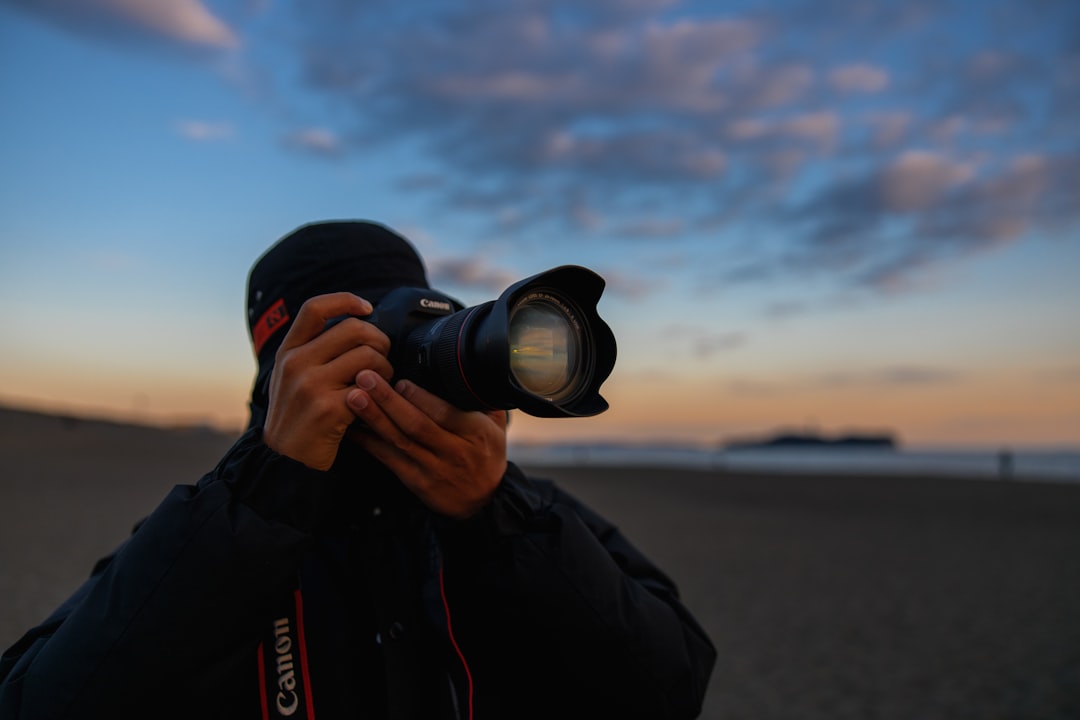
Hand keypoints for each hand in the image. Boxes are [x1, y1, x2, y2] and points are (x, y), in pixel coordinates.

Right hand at [263, 293, 392, 470]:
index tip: (367, 308)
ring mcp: (310, 385)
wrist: (286, 461)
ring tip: (381, 385)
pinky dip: (380, 394)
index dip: (345, 301)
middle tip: (383, 359)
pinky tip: (374, 403)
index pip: (314, 308)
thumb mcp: (293, 378)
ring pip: (368, 357)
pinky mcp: (328, 408)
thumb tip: (357, 324)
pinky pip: (370, 388)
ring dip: (385, 370)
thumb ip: (315, 351)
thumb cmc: (299, 417)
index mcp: (288, 351)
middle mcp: (296, 363)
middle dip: (379, 341)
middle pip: (354, 329)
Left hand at [346, 370, 507, 518]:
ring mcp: (434, 469)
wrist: (484, 501)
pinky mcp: (417, 482)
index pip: (446, 413)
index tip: (399, 379)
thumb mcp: (496, 425)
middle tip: (366, 378)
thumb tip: (472, 365)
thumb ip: (484, 397)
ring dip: (374, 418)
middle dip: (389, 400)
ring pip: (400, 441)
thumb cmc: (486, 454)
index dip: (420, 398)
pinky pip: (389, 460)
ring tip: (354, 398)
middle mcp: (454, 451)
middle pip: (417, 425)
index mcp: (475, 433)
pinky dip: (369, 443)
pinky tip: (352, 428)